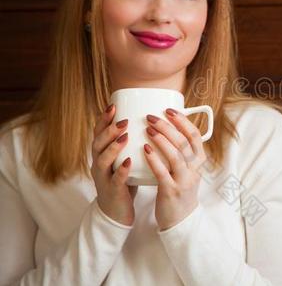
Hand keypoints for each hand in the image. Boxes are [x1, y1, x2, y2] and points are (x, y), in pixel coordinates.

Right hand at [90, 103, 137, 226]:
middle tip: (123, 120)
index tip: (113, 106)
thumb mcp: (123, 159)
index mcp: (101, 154)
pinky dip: (121, 170)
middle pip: (98, 143)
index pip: (99, 133)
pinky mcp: (111, 191)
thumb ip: (129, 143)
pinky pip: (115, 179)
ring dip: (113, 147)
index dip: (104, 120)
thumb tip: (147, 121)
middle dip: (109, 130)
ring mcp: (103, 178)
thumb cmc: (124, 181)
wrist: (116, 212)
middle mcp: (98, 164)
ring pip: (103, 160)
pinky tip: (128, 162)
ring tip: (124, 136)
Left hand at [143, 108, 207, 230]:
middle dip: (168, 127)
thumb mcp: (187, 169)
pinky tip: (145, 149)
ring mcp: (184, 180)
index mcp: (198, 160)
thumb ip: (181, 151)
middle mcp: (194, 169)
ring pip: (176, 155)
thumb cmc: (179, 189)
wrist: (180, 220)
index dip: (183, 121)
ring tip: (148, 129)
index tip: (169, 110)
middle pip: (184, 142)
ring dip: (162, 140)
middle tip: (152, 116)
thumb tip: (168, 127)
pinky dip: (154, 159)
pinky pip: (163, 173)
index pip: (195, 136)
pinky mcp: (171, 191)